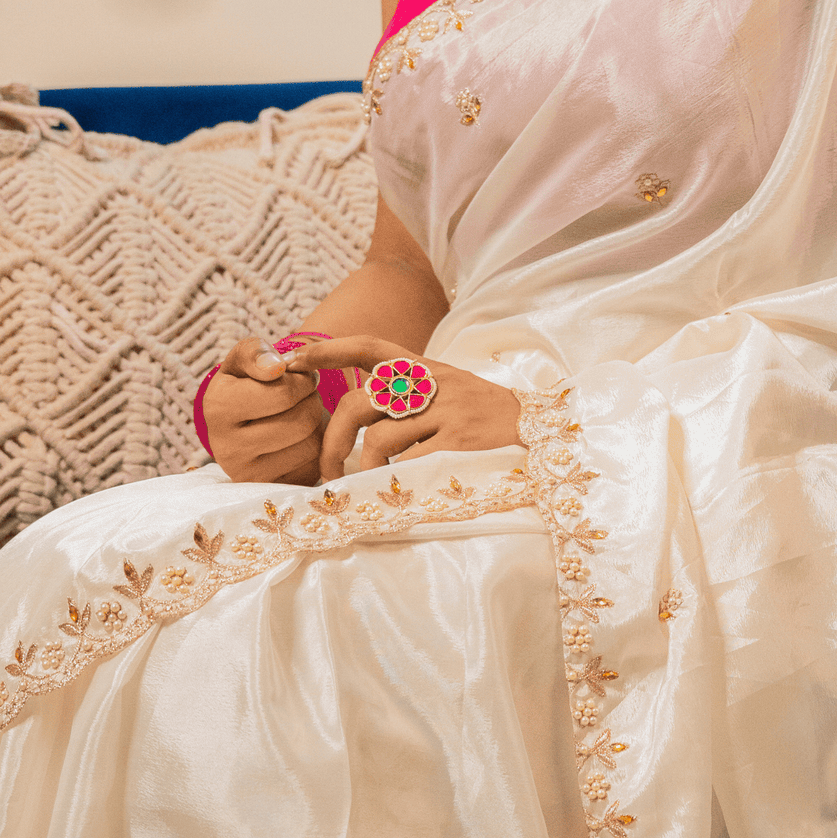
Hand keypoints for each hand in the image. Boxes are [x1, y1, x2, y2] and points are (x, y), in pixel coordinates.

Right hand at [201, 336, 325, 484]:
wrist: (243, 423)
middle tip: (304, 396)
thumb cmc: (247, 383)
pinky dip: (316, 449)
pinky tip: (300, 439)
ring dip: (317, 425)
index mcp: (217, 408)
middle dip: (311, 402)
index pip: (283, 394)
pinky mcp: (272, 490)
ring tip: (300, 415)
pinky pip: (315, 467)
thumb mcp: (244, 360)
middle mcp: (227, 448)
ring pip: (312, 445)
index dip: (301, 381)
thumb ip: (256, 352)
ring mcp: (249, 476)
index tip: (297, 377)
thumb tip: (276, 368)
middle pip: (301, 421)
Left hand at [288, 334, 523, 478]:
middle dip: (332, 441)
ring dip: (366, 469)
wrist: (542, 431)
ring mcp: (445, 410)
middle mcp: (430, 382)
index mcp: (424, 367)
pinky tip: (401, 490)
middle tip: (328, 471)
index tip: (294, 360)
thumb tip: (357, 424)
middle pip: (357, 403)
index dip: (329, 351)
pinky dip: (396, 481)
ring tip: (372, 485)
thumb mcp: (448, 392)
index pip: (370, 347)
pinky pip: (408, 463)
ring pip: (378, 439)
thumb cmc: (486, 419)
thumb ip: (408, 396)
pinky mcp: (458, 440)